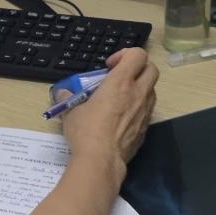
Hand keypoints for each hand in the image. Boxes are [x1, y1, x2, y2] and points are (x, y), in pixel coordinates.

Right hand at [60, 48, 157, 170]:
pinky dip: (138, 107)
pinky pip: (147, 111)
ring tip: (122, 97)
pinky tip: (122, 117)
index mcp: (120, 83)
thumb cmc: (86, 131)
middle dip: (139, 67)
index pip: (137, 55)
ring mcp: (145, 112)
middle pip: (152, 69)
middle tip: (122, 76)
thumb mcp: (72, 111)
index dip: (125, 54)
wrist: (101, 160)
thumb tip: (63, 93)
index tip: (110, 66)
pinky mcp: (145, 129)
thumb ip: (70, 98)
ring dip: (140, 87)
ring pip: (152, 90)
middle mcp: (137, 94)